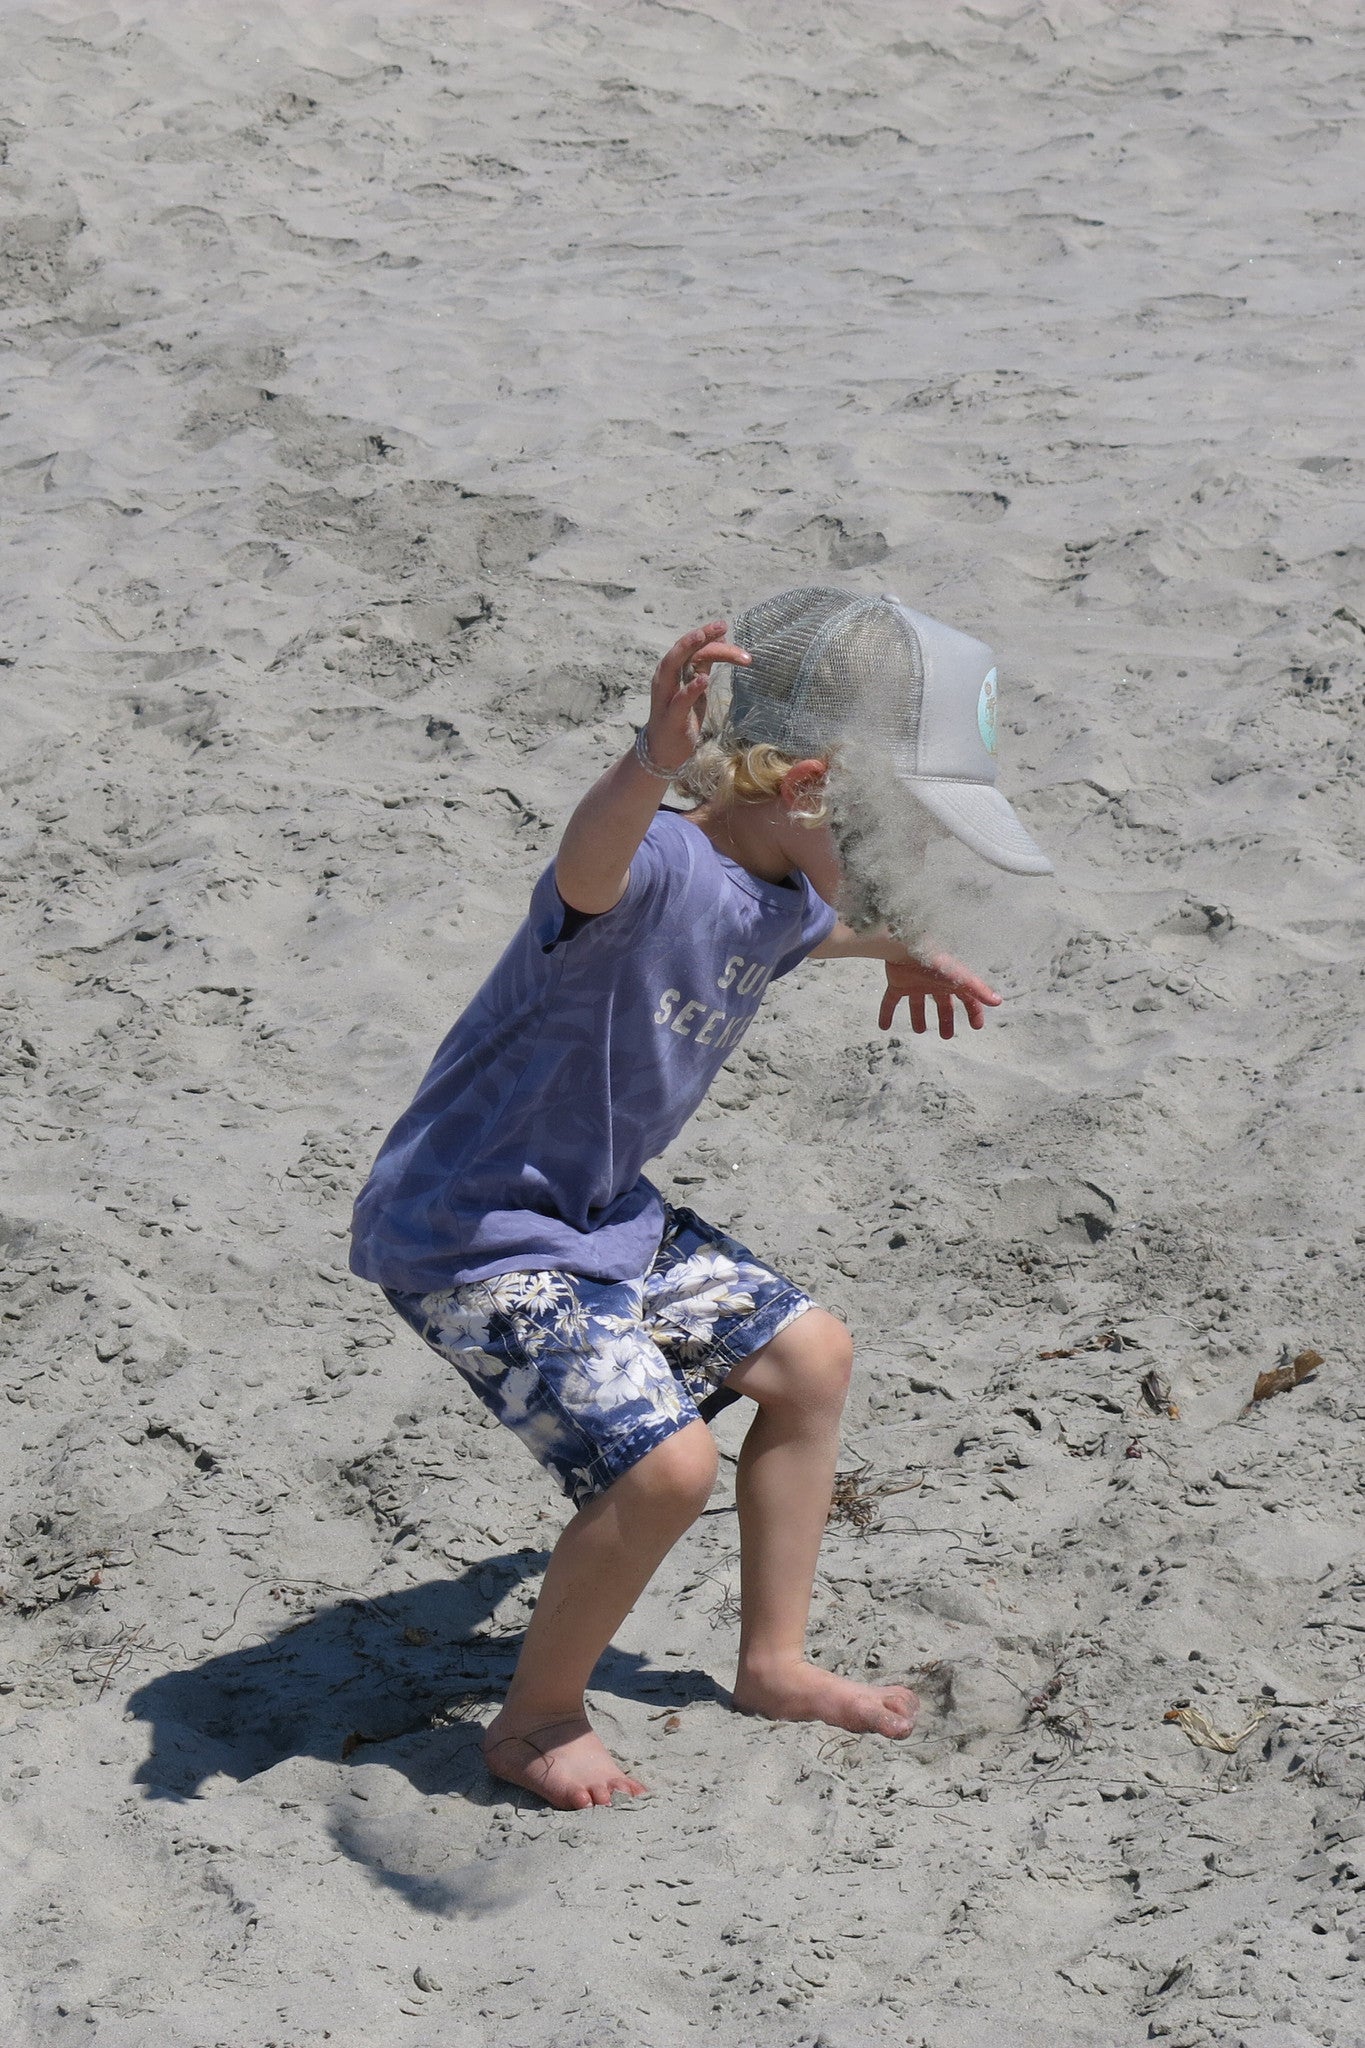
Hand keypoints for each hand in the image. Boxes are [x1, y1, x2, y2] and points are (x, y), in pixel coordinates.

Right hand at [644, 622, 749, 772]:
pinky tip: (703, 679)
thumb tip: (720, 639)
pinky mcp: (671, 718)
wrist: (663, 751)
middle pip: (679, 651)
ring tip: (703, 638)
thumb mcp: (695, 688)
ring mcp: (666, 698)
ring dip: (687, 650)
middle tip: (719, 625)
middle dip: (698, 636)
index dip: (706, 635)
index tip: (724, 625)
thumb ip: (703, 665)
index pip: (690, 648)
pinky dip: (691, 688)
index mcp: (672, 672)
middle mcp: (665, 680)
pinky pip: (679, 700)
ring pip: (671, 667)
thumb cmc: (681, 717)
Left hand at [878, 953, 1001, 1037]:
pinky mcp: (896, 983)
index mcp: (951, 982)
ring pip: (917, 1004)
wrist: (908, 946)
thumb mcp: (960, 977)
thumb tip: (998, 1002)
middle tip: (946, 1036)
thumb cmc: (937, 961)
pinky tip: (883, 1027)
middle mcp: (934, 983)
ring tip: (919, 1031)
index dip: (973, 1012)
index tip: (975, 1027)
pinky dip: (886, 1013)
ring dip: (918, 1017)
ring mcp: (914, 983)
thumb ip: (978, 990)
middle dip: (945, 1019)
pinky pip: (890, 1001)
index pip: (967, 999)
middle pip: (942, 1004)